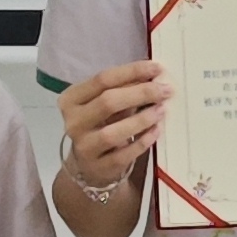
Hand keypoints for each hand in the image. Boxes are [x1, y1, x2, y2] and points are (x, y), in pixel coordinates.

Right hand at [55, 61, 166, 199]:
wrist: (89, 166)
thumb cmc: (100, 125)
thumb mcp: (104, 104)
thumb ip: (123, 89)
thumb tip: (153, 75)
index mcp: (71, 99)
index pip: (102, 79)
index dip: (131, 71)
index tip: (157, 68)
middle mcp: (73, 122)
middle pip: (108, 102)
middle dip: (141, 93)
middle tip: (165, 90)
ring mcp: (84, 147)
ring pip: (113, 131)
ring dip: (142, 119)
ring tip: (162, 110)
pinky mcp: (99, 168)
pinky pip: (124, 154)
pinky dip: (143, 141)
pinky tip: (156, 130)